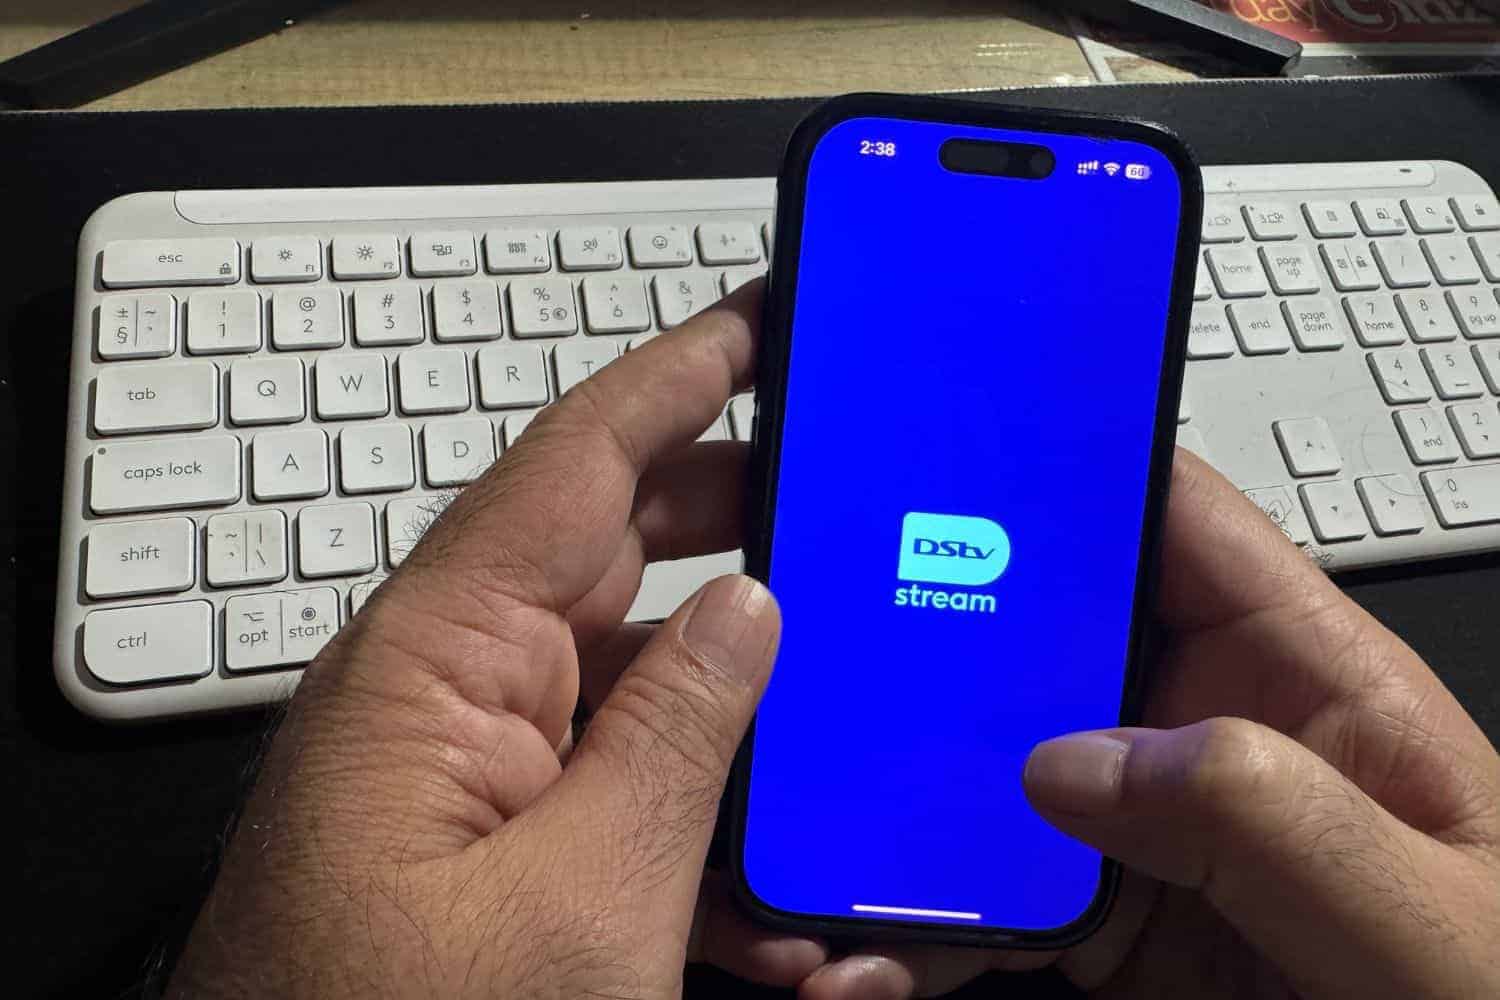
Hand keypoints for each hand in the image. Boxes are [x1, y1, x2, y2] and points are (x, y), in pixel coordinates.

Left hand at [168, 286, 829, 997]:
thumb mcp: (583, 900)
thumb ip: (676, 734)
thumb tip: (746, 607)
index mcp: (441, 661)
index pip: (572, 466)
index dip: (675, 378)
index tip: (760, 317)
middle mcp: (454, 692)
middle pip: (614, 557)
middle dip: (737, 522)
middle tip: (844, 487)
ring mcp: (480, 773)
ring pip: (637, 681)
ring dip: (742, 701)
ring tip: (847, 697)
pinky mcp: (502, 846)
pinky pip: (624, 787)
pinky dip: (708, 813)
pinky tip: (779, 883)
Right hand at [803, 450, 1499, 998]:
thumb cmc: (1496, 997)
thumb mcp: (1424, 915)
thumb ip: (1270, 818)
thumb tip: (1078, 762)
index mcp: (1304, 676)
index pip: (1176, 524)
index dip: (1067, 466)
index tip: (945, 448)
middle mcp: (1208, 732)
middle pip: (1045, 639)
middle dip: (932, 642)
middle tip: (825, 658)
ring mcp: (1147, 826)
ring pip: (990, 771)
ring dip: (900, 800)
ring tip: (825, 841)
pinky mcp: (1104, 916)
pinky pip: (987, 894)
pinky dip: (921, 921)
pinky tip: (873, 954)